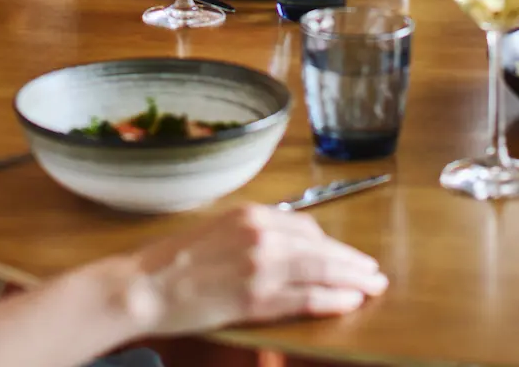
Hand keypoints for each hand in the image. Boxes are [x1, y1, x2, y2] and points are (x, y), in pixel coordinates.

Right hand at [123, 203, 387, 336]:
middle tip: (374, 272)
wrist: (144, 286)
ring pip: (321, 271)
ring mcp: (261, 266)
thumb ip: (253, 235)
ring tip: (372, 287)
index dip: (331, 244)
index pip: (306, 228)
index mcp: (251, 215)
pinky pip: (306, 297)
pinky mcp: (256, 298)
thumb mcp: (218, 231)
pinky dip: (332, 299)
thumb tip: (287, 246)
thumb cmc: (173, 261)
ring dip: (352, 280)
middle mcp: (262, 234)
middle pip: (321, 247)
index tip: (346, 254)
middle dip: (351, 261)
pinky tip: (349, 303)